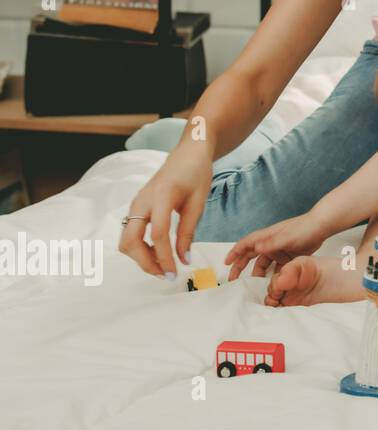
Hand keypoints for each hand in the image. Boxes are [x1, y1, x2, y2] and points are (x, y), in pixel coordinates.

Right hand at [119, 145, 212, 278]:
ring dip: (141, 257)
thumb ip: (189, 232)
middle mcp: (142, 200)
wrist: (187, 154)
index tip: (174, 274)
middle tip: (165, 275)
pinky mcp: (136, 208)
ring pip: (126, 239)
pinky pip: (130, 233)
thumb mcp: (199, 202)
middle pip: (131, 240)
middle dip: (145, 262)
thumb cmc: (196, 174)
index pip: (157, 234)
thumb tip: (185, 260)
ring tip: (164, 265)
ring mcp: (136, 204)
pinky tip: (158, 252)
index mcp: (162, 196)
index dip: (164, 257)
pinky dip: (140, 248)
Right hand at [225, 213, 329, 280]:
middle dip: (240, 266)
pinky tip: (272, 284)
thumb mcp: (285, 237)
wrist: (322, 226)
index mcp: (266, 236)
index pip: (245, 244)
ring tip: (254, 285)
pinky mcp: (288, 256)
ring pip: (263, 263)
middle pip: (250, 255)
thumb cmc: (303, 228)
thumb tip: (255, 248)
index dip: (234, 253)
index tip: (226, 263)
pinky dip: (272, 275)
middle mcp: (270, 243)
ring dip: (258, 273)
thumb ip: (271, 243)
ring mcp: (279, 249)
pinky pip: (276, 267)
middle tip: (233, 279)